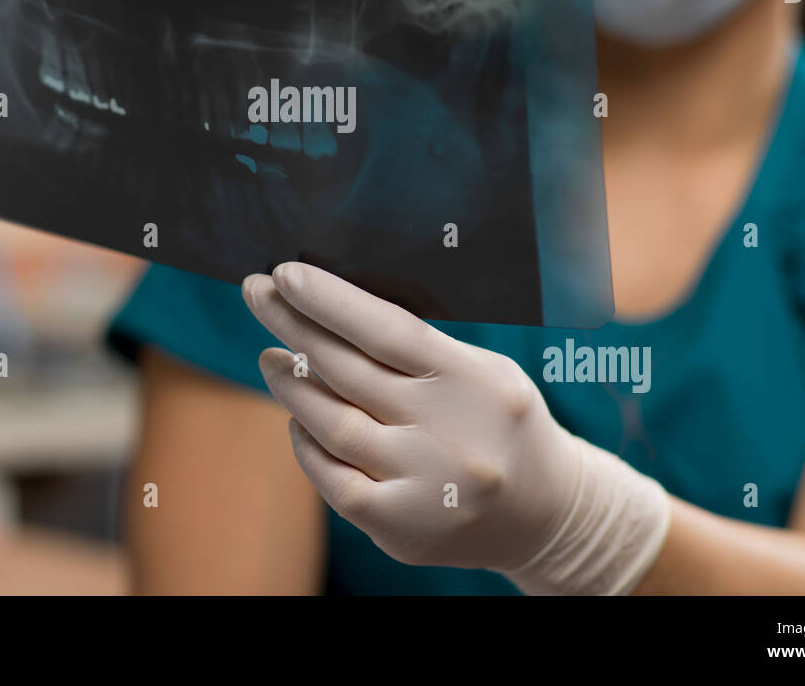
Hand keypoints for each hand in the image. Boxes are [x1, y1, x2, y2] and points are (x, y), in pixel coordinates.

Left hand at [242, 262, 670, 593]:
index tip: (285, 274)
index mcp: (476, 381)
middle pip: (350, 371)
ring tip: (270, 358)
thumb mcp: (482, 370)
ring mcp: (424, 484)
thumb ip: (418, 349)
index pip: (390, 330)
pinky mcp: (402, 528)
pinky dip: (306, 444)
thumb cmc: (500, 424)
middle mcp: (451, 433)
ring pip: (332, 424)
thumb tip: (330, 309)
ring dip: (291, 385)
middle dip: (293, 326)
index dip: (331, 300)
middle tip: (257, 295)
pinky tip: (297, 420)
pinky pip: (332, 480)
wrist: (547, 516)